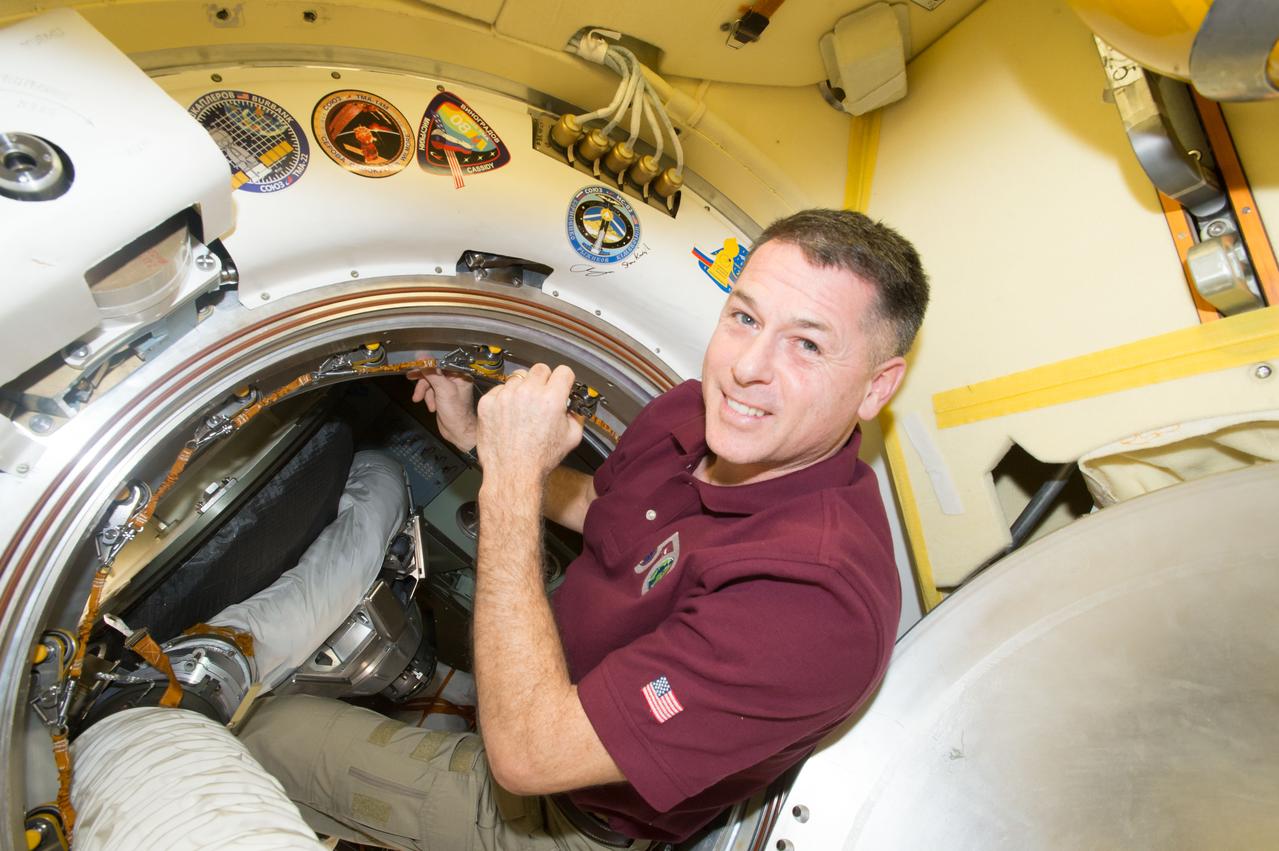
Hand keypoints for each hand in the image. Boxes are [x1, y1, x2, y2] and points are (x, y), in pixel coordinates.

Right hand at [408, 368, 476, 451]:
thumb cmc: (456, 413)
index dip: (427, 365)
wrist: (457, 432)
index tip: (416, 366)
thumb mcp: (443, 390)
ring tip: (425, 402)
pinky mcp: (442, 395)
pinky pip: (430, 391)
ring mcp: (449, 387)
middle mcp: (455, 379)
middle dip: (424, 381)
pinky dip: (428, 398)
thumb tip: (423, 357)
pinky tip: (432, 407)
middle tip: (411, 378)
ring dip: (425, 392)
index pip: (441, 363)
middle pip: (433, 372)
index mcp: (460, 374)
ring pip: (430, 382)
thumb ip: (432, 373)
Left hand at [476, 364, 583, 484]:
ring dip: (523, 389)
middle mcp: (528, 393)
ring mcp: (506, 396)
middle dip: (544, 380)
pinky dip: (504, 398)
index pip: (563, 371)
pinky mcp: (488, 402)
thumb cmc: (539, 459)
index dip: (564, 380)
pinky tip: (509, 415)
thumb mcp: (572, 438)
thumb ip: (576, 416)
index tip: (561, 385)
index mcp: (551, 399)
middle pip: (540, 369)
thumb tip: (572, 406)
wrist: (512, 473)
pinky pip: (500, 389)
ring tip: (523, 409)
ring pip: (518, 378)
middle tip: (542, 396)